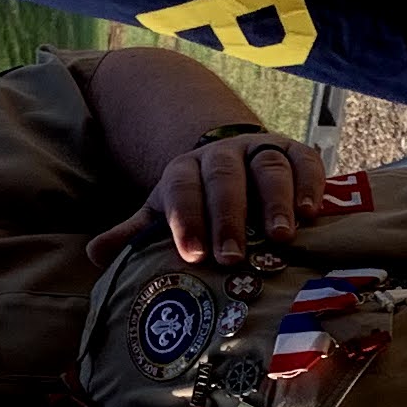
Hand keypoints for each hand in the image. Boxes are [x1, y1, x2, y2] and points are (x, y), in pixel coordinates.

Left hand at [84, 127, 331, 265]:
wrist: (232, 163)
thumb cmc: (198, 204)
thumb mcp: (164, 215)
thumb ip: (135, 235)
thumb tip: (95, 255)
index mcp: (184, 170)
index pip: (181, 188)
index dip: (186, 218)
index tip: (193, 254)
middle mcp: (222, 155)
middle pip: (224, 177)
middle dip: (229, 216)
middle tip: (233, 256)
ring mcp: (259, 150)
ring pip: (267, 167)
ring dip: (275, 201)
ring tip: (281, 237)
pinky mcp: (294, 151)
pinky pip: (304, 160)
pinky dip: (309, 183)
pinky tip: (312, 212)